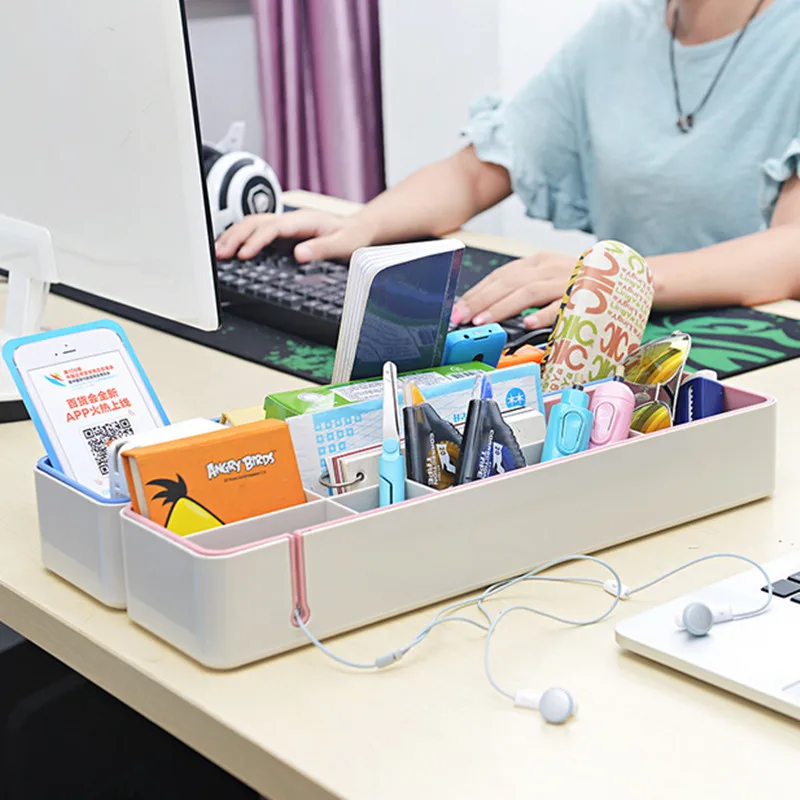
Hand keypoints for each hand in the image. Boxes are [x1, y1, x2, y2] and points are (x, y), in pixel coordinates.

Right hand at [214, 209, 375, 261]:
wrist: (359, 230)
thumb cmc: (352, 237)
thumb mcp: (343, 245)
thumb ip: (321, 249)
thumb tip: (298, 254)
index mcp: (303, 221)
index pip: (272, 228)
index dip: (255, 241)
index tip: (243, 255)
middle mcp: (291, 219)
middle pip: (255, 222)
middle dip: (235, 236)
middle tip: (220, 254)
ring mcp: (285, 225)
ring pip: (252, 224)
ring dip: (234, 236)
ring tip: (218, 251)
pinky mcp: (283, 233)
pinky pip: (257, 232)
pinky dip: (242, 238)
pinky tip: (232, 248)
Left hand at [451, 251, 576, 329]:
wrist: (628, 276)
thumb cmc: (583, 283)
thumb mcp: (548, 279)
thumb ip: (522, 290)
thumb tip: (488, 309)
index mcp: (538, 262)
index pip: (500, 276)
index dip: (477, 292)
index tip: (458, 309)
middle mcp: (549, 267)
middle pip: (507, 282)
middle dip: (480, 301)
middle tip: (462, 319)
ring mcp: (566, 279)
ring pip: (528, 291)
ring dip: (503, 307)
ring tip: (484, 322)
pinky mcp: (585, 295)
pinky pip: (562, 303)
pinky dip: (544, 312)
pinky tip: (528, 322)